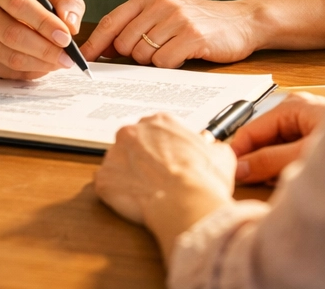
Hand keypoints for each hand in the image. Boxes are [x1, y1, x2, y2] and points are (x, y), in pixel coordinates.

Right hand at [0, 0, 84, 79]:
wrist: (0, 13)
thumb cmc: (29, 3)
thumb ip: (67, 4)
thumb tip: (70, 24)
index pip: (17, 3)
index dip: (43, 22)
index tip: (65, 37)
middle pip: (12, 34)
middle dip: (45, 49)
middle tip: (67, 57)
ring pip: (10, 56)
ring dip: (40, 63)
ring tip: (59, 62)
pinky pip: (8, 71)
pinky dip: (31, 71)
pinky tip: (43, 66)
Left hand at [82, 0, 261, 67]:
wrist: (243, 20)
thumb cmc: (200, 20)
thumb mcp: (165, 12)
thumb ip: (137, 24)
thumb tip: (106, 47)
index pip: (112, 21)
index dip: (95, 43)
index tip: (84, 59)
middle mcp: (160, 4)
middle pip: (125, 43)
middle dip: (133, 56)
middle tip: (155, 52)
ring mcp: (177, 19)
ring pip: (143, 55)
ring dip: (154, 61)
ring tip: (173, 50)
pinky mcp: (193, 36)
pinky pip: (165, 61)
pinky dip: (171, 65)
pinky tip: (184, 55)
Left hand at [95, 113, 235, 259]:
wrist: (187, 203)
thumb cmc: (204, 181)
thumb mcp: (220, 156)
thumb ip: (211, 148)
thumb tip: (213, 151)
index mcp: (160, 121)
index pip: (156, 130)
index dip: (164, 148)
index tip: (170, 160)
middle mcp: (132, 132)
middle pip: (133, 143)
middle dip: (143, 159)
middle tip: (159, 177)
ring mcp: (114, 155)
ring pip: (118, 163)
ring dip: (129, 175)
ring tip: (148, 192)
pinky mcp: (104, 179)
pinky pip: (107, 185)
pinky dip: (117, 194)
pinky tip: (135, 202)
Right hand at [227, 92, 324, 184]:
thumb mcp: (305, 155)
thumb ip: (270, 161)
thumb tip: (241, 168)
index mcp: (292, 106)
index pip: (252, 129)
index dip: (238, 152)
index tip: (229, 174)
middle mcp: (298, 112)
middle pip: (263, 139)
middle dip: (259, 162)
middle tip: (255, 185)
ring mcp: (308, 125)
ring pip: (277, 148)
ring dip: (275, 167)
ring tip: (281, 184)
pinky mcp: (317, 140)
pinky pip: (291, 153)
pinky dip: (288, 167)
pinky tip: (295, 179)